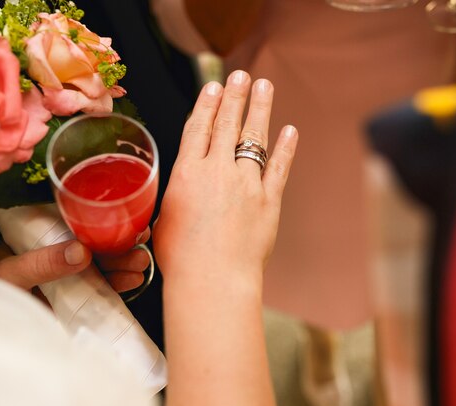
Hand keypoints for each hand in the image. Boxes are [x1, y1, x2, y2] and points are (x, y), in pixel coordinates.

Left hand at [0, 230, 150, 291]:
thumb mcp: (11, 274)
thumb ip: (42, 263)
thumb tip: (81, 251)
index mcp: (37, 238)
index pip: (73, 224)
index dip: (100, 222)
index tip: (124, 220)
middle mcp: (55, 254)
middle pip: (94, 245)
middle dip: (120, 245)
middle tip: (139, 245)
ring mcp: (67, 277)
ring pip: (102, 265)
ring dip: (124, 263)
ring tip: (141, 264)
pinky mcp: (75, 298)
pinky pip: (101, 288)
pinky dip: (119, 284)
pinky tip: (133, 280)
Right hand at [153, 70, 297, 283]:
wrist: (212, 280)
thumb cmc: (181, 258)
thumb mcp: (165, 219)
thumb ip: (179, 196)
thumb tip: (184, 190)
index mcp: (187, 173)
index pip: (198, 127)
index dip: (207, 104)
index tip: (214, 86)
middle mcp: (217, 171)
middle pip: (227, 124)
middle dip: (234, 96)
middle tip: (240, 75)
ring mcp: (246, 184)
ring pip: (254, 138)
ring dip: (260, 110)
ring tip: (263, 87)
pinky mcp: (268, 201)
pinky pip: (279, 167)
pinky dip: (285, 147)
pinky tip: (290, 130)